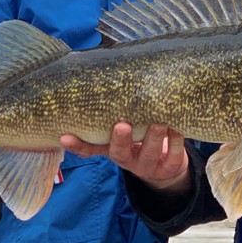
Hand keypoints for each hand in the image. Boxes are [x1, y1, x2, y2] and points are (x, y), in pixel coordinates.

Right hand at [61, 122, 190, 194]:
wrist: (170, 164)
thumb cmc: (144, 134)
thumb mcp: (129, 128)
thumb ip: (119, 111)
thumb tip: (106, 74)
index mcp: (113, 149)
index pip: (91, 149)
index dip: (78, 145)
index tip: (65, 137)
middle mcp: (128, 159)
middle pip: (120, 153)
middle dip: (121, 140)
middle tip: (122, 125)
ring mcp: (149, 165)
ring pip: (149, 154)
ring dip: (153, 138)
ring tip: (158, 123)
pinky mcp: (170, 168)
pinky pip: (174, 156)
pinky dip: (177, 141)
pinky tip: (177, 127)